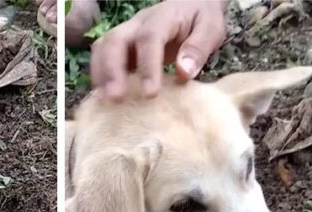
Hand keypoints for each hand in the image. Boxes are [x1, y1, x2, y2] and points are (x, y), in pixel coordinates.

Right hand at [90, 0, 227, 99]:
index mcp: (162, 17)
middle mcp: (138, 23)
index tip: (150, 93)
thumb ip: (198, 48)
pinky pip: (104, 57)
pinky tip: (104, 99)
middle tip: (115, 97)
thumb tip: (183, 72)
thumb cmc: (202, 19)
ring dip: (101, 74)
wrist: (193, 5)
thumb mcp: (210, 28)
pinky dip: (101, 77)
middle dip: (111, 69)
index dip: (147, 66)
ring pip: (103, 47)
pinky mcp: (124, 47)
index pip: (149, 38)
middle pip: (115, 40)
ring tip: (103, 101)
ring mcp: (127, 34)